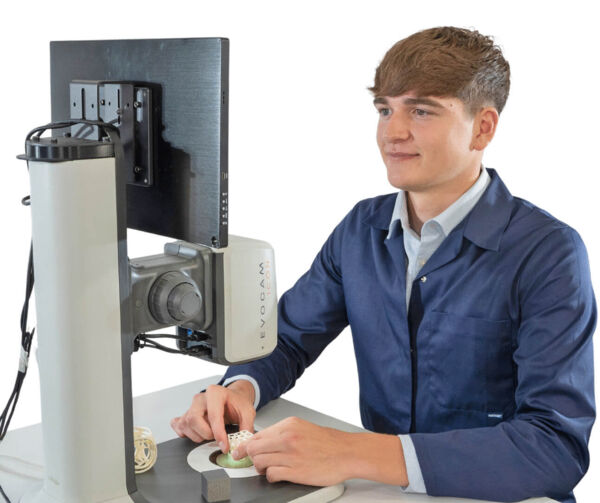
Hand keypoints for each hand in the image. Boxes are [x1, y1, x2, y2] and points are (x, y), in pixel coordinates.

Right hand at [170, 381, 254, 452]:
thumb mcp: (248, 411)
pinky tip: (196, 433)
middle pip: (194, 419)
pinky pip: (178, 425)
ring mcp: (191, 406)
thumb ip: (247, 426)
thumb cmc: (237, 403)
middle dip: (205, 434)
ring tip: (210, 434)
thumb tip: (242, 443)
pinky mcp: (186, 414)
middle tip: (216, 437)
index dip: (219, 433)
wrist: (232, 399)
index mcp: (215, 393)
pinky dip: (185, 433)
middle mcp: (201, 398)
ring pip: (186, 424)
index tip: (224, 446)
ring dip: (198, 436)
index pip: (213, 415)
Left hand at [232, 416, 350, 485]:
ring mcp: (291, 454)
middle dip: (250, 457)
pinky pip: (271, 474)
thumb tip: (263, 441)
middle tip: (250, 462)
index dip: (246, 445)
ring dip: (260, 468)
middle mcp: (287, 437)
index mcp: (289, 425)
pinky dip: (271, 476)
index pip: (257, 434)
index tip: (240, 450)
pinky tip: (277, 475)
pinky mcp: (296, 471)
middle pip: (254, 448)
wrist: (347, 453)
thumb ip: (283, 433)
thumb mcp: (303, 428)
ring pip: (260, 461)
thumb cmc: (328, 442)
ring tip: (267, 469)